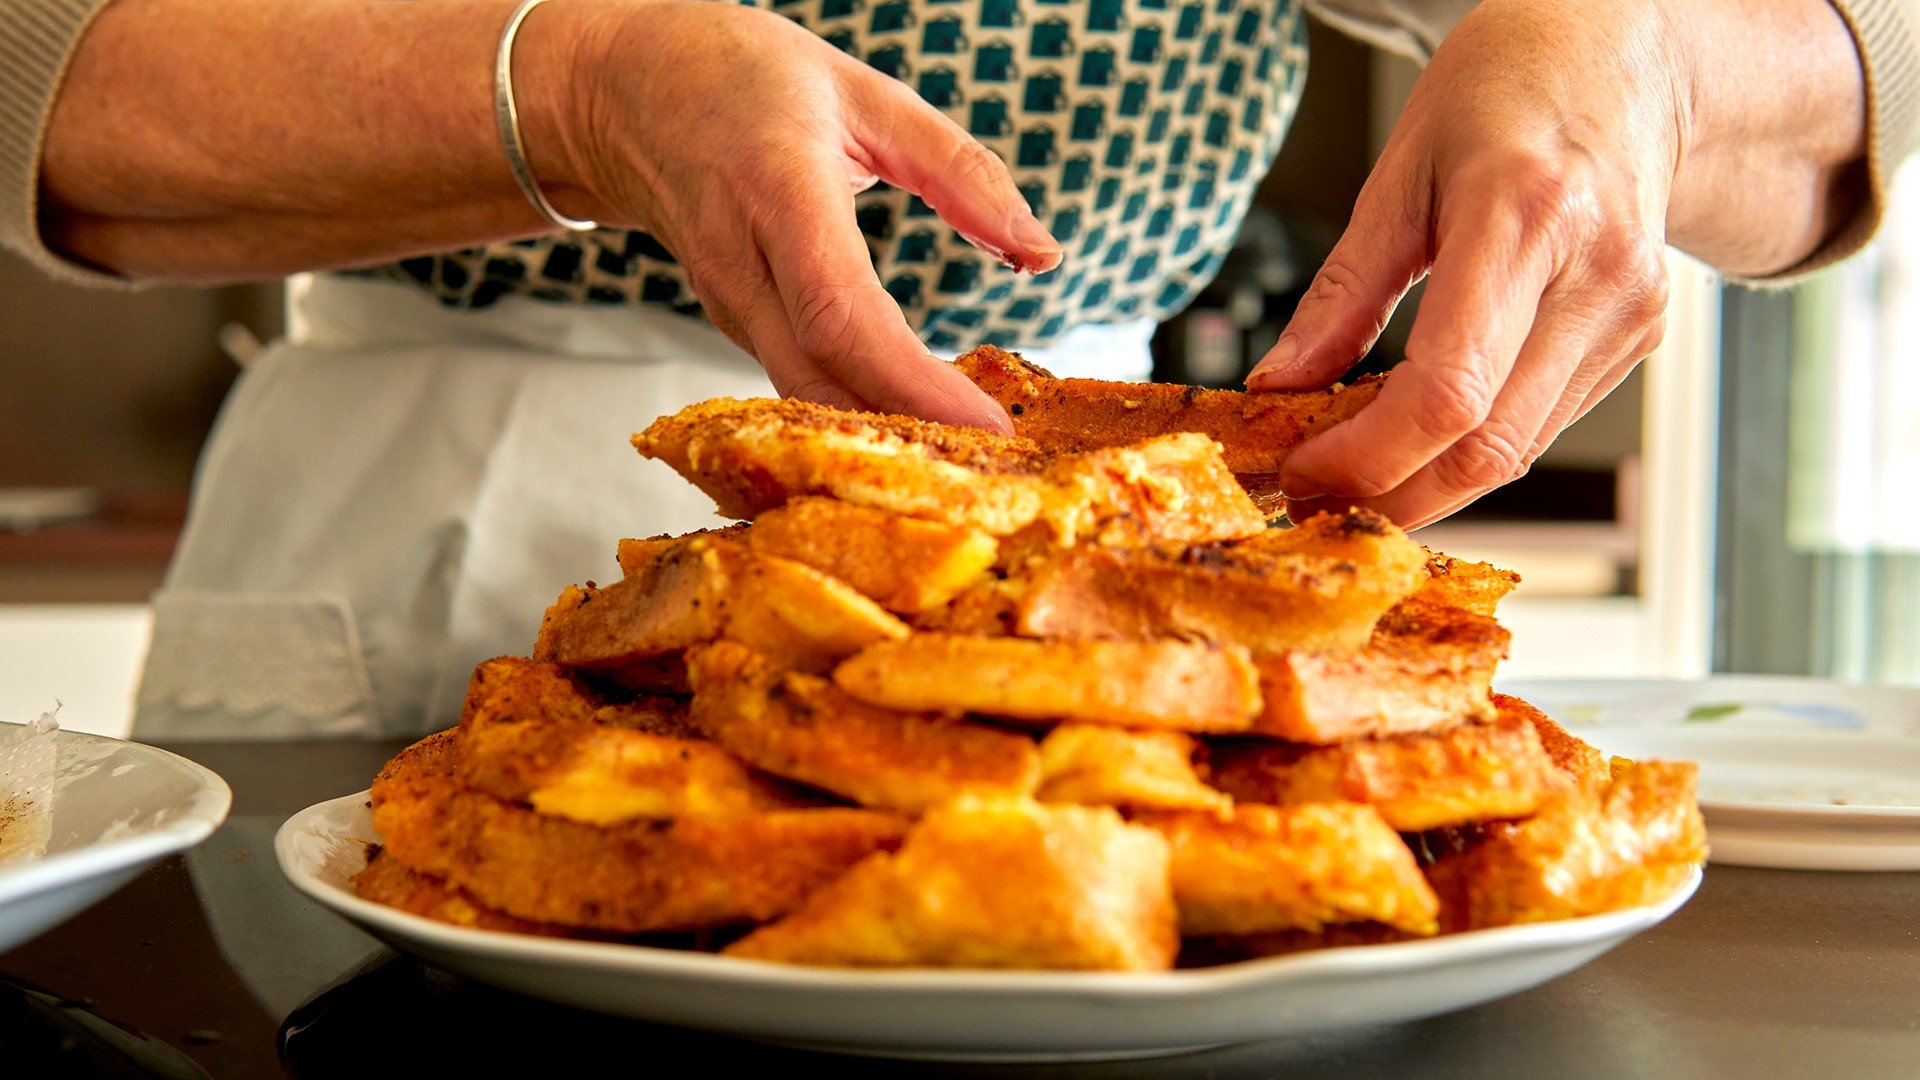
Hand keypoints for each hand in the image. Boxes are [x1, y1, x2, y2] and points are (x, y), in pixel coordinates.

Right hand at [533, 1, 1058, 429]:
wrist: (621, 88)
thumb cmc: (743, 75)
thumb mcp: (864, 93)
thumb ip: (960, 169)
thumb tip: (1042, 252)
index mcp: (777, 188)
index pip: (843, 314)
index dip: (913, 383)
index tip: (989, 425)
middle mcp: (740, 261)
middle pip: (820, 380)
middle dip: (911, 433)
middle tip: (1002, 465)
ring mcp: (726, 301)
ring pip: (806, 393)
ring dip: (888, 431)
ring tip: (976, 455)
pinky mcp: (732, 322)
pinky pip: (798, 380)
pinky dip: (860, 408)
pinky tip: (920, 422)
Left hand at [1246, 0, 1685, 526]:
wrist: (1624, 59)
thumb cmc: (1509, 91)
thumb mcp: (1399, 172)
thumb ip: (1341, 291)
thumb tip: (1279, 385)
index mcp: (1526, 216)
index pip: (1449, 392)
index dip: (1367, 456)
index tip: (1303, 471)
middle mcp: (1596, 274)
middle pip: (1487, 447)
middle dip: (1391, 495)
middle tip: (1315, 496)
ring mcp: (1629, 314)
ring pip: (1517, 452)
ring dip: (1426, 482)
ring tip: (1351, 467)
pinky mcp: (1638, 341)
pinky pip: (1541, 426)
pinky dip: (1469, 448)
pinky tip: (1416, 433)